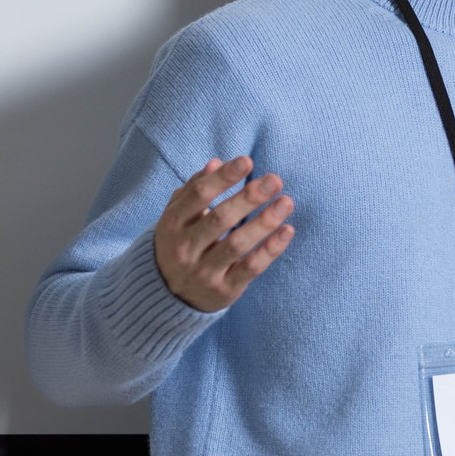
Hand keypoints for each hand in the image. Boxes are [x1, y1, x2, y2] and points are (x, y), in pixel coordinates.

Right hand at [153, 155, 295, 311]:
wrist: (167, 293)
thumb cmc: (180, 242)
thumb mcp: (178, 215)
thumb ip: (194, 188)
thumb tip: (216, 163)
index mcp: (173, 223)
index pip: (199, 195)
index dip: (224, 177)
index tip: (247, 161)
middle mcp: (186, 248)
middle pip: (220, 218)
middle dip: (249, 197)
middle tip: (275, 180)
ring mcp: (204, 271)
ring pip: (237, 244)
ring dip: (265, 222)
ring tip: (286, 202)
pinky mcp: (224, 290)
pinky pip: (251, 268)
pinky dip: (271, 249)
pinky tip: (287, 230)